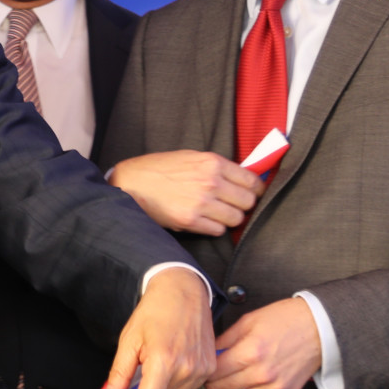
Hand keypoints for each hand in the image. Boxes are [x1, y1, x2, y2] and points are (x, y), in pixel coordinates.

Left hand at [99, 268, 217, 388]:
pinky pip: (190, 388)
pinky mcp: (210, 367)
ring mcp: (201, 369)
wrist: (183, 291)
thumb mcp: (129, 339)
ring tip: (159, 362)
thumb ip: (119, 373)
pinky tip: (174, 361)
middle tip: (142, 371)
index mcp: (163, 361)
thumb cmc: (156, 310)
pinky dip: (178, 382)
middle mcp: (186, 368)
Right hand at [107, 152, 262, 235]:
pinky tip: (205, 220)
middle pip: (248, 201)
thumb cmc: (160, 169)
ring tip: (218, 214)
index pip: (251, 180)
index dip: (256, 189)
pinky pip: (218, 230)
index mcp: (212, 163)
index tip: (254, 193)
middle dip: (243, 205)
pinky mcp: (190, 221)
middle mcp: (210, 182)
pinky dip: (215, 228)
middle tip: (234, 205)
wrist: (132, 183)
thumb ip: (217, 167)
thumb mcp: (191, 157)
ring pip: (236, 219)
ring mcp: (201, 203)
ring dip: (230, 218)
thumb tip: (243, 178)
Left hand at [205, 296, 320, 388]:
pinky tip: (252, 378)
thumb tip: (209, 352)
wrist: (320, 328)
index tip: (207, 367)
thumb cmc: (287, 320)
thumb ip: (225, 339)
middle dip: (215, 381)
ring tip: (235, 375)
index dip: (206, 370)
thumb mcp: (249, 320)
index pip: (214, 373)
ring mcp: (274, 386)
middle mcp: (262, 373)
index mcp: (250, 352)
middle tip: (217, 373)